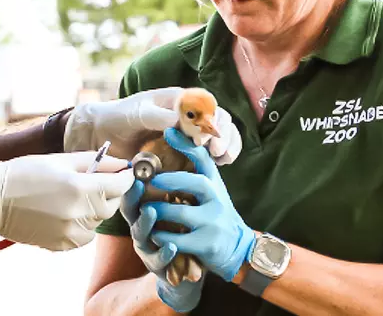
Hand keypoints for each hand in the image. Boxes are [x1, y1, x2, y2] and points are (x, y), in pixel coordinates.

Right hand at [0, 153, 133, 250]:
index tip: (124, 171)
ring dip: (94, 208)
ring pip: (99, 220)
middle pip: (113, 204)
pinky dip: (82, 223)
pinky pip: (85, 234)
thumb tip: (122, 165)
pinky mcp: (62, 246)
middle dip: (109, 191)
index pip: (122, 185)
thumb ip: (97, 162)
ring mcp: (71, 233)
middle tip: (92, 180)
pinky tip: (63, 211)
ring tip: (71, 195)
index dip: (126, 176)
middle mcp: (79, 214)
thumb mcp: (62, 159)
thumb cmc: (26, 173)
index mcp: (81, 188)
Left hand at [64, 87, 243, 163]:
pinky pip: (209, 154)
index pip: (209, 106)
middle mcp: (191, 116)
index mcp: (182, 101)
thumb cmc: (120, 118)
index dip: (215, 120)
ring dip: (228, 147)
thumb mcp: (137, 113)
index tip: (208, 138)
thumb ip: (157, 116)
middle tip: (216, 153)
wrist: (105, 135)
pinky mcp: (188, 153)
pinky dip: (219, 159)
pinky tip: (218, 166)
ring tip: (221, 160)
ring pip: (222, 137)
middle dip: (225, 136)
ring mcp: (191, 135)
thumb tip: (179, 120)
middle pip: (222, 121)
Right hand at [121, 180, 203, 312]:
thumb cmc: (188, 224)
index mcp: (146, 208)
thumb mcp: (187, 198)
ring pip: (141, 235)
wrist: (199, 263)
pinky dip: (164, 253)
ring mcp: (149, 247)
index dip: (134, 181)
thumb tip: (175, 135)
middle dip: (132, 198)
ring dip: (146, 222)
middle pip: (132, 212)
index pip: (135, 193)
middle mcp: (143, 226)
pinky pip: (158, 261)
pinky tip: (172, 247)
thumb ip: (181, 171)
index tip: (136, 168)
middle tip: (138, 184)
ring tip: (152, 211)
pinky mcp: (160, 267)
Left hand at [146, 129, 255, 281]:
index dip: (186, 144)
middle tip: (148, 179)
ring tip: (143, 209)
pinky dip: (162, 236)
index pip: (203, 158)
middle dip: (169, 180)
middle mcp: (217, 199)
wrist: (239, 249)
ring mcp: (213, 222)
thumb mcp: (212, 191)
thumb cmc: (216, 215)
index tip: (168, 131)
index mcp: (214, 183)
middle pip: (195, 183)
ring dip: (158, 211)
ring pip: (181, 212)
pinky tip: (153, 233)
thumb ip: (196, 175)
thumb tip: (173, 144)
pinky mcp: (207, 244)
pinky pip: (178, 239)